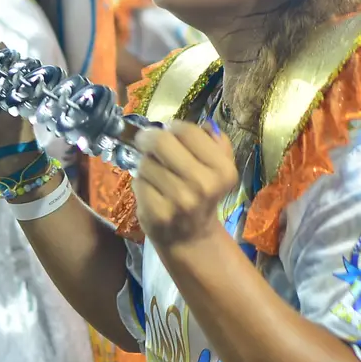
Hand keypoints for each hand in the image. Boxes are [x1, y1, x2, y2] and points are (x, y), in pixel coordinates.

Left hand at [132, 121, 235, 249]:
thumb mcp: (220, 169)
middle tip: (146, 140)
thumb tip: (204, 124)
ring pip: (146, 162)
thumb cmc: (203, 196)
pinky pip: (138, 182)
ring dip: (146, 163)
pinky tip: (151, 190)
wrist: (191, 237)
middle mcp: (203, 185)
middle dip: (150, 138)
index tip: (169, 131)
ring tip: (155, 173)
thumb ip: (217, 143)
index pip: (187, 131)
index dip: (174, 127)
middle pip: (162, 142)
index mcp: (222, 170)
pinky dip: (141, 183)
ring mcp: (179, 201)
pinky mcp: (157, 214)